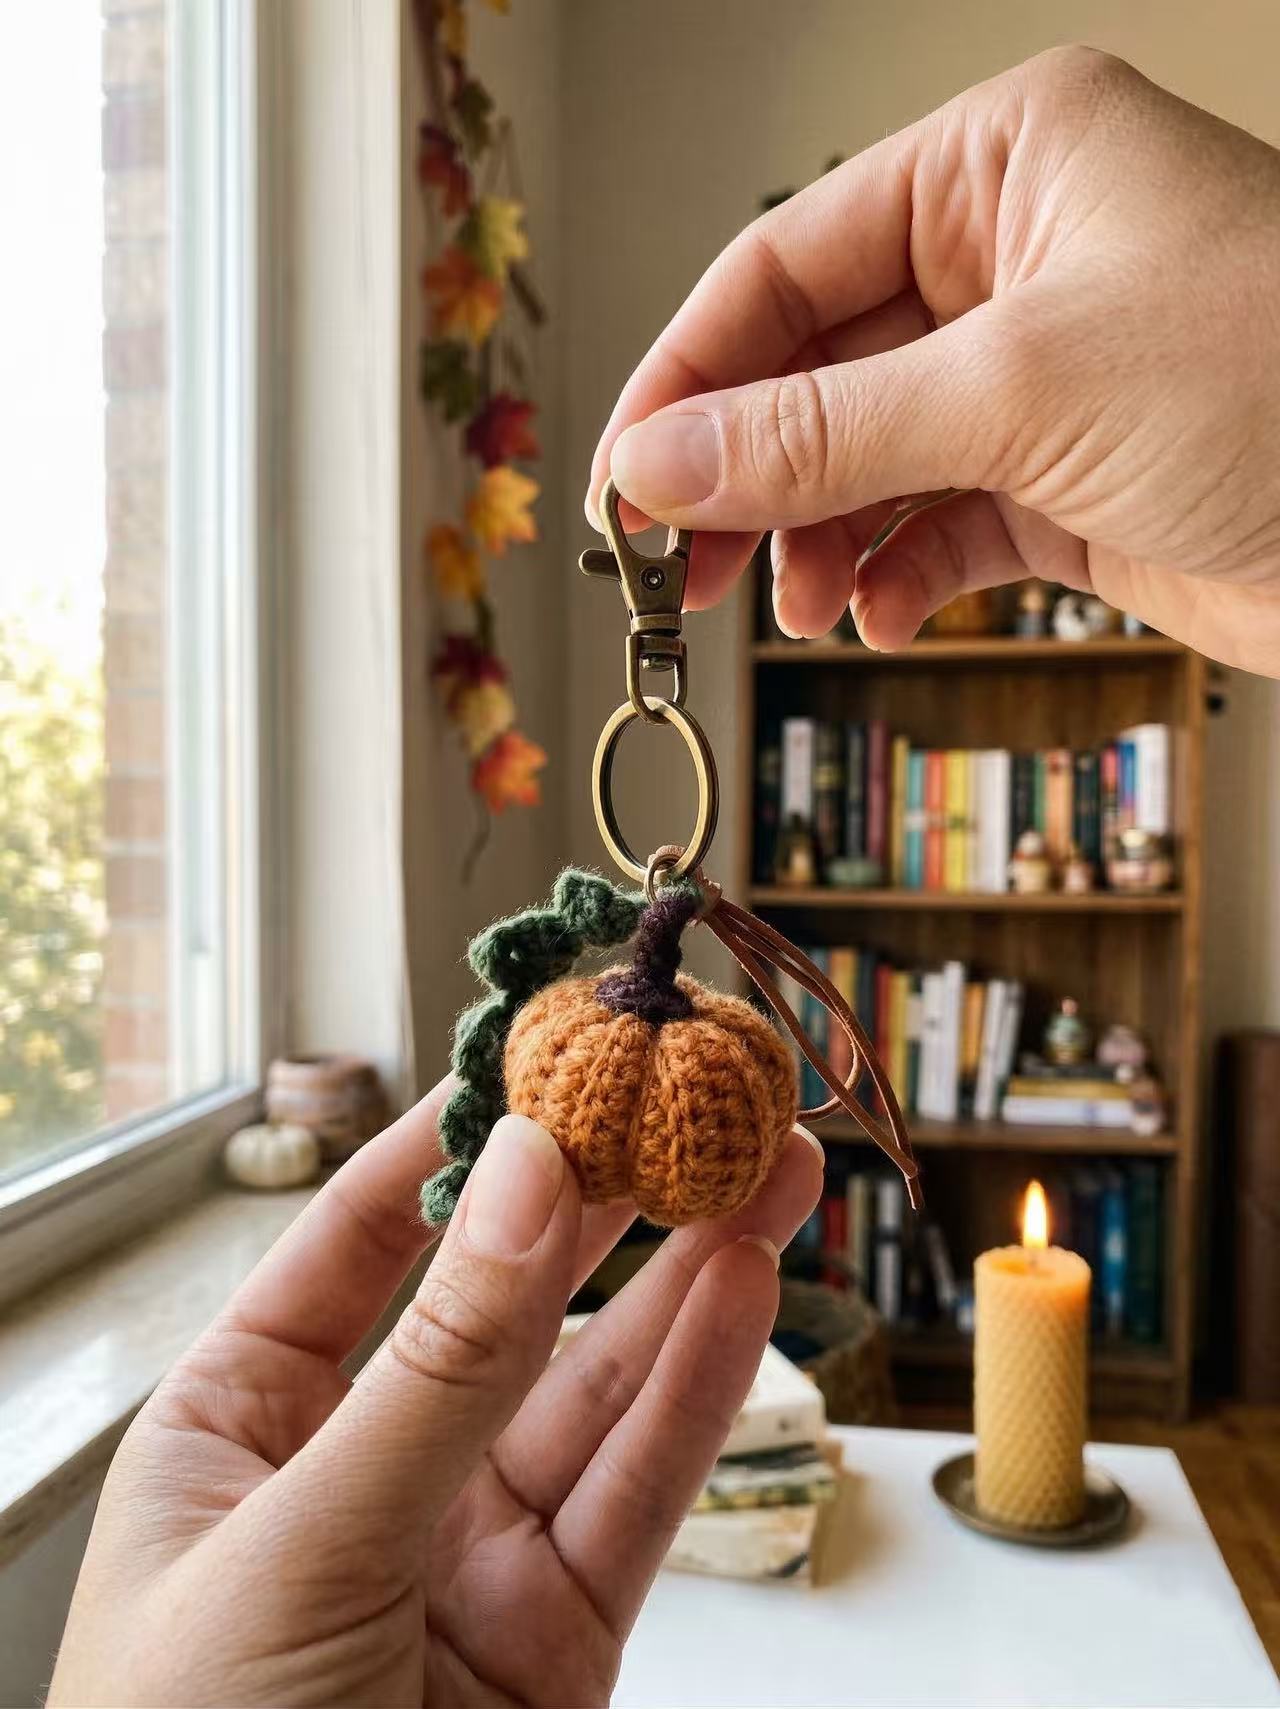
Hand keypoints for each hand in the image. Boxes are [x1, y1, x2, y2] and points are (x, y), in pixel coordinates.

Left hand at [49, 1081, 821, 1706]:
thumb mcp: (300, 1552)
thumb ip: (434, 1372)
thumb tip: (528, 1178)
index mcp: (239, 1429)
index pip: (357, 1247)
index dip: (458, 1148)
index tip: (549, 1059)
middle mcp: (360, 1475)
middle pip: (504, 1304)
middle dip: (608, 1202)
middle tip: (699, 1100)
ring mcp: (467, 1557)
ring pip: (596, 1390)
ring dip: (688, 1278)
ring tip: (768, 1169)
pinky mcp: (559, 1640)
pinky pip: (638, 1493)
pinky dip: (702, 1392)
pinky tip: (750, 1290)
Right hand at [588, 47, 1279, 675]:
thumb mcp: (1021, 389)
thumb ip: (822, 431)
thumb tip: (659, 462)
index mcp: (1003, 166)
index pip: (787, 261)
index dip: (688, 374)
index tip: (625, 478)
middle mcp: (1013, 259)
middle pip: (815, 367)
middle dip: (746, 473)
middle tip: (679, 565)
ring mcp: (1038, 374)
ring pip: (867, 457)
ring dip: (816, 539)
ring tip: (795, 606)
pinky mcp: (1066, 476)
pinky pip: (935, 523)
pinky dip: (895, 576)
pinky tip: (879, 618)